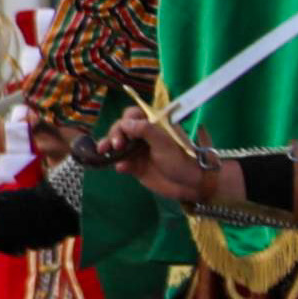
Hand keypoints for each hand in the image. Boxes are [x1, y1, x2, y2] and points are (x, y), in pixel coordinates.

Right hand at [100, 106, 216, 204]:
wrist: (193, 184)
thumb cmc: (183, 157)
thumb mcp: (165, 142)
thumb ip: (145, 130)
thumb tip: (124, 123)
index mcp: (153, 124)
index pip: (133, 115)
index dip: (125, 121)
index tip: (124, 131)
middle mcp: (143, 135)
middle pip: (121, 129)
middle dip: (115, 134)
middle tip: (116, 145)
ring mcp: (139, 151)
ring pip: (117, 145)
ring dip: (109, 147)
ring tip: (104, 152)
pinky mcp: (136, 167)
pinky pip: (122, 163)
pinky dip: (118, 164)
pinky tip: (121, 168)